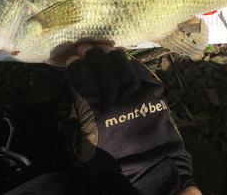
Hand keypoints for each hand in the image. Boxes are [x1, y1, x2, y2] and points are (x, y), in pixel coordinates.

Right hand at [64, 43, 196, 194]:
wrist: (148, 178)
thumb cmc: (109, 168)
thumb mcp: (80, 151)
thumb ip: (73, 123)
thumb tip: (75, 100)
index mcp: (93, 115)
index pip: (81, 78)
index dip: (74, 65)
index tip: (71, 60)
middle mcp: (115, 101)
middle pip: (101, 66)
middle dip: (90, 53)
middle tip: (85, 48)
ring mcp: (137, 97)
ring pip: (122, 65)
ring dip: (110, 55)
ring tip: (104, 50)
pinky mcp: (155, 97)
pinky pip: (142, 72)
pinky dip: (131, 64)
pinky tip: (125, 61)